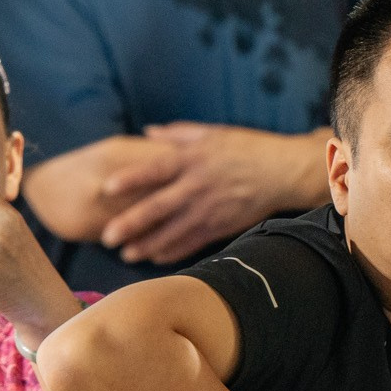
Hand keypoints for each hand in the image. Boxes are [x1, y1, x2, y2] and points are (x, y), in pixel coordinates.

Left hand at [98, 123, 328, 264]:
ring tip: (125, 255)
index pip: (155, 170)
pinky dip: (174, 252)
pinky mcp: (221, 227)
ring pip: (172, 232)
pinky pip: (192, 243)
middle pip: (158, 208)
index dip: (130, 179)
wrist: (284, 172)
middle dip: (131, 223)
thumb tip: (146, 131)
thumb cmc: (246, 148)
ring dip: (147, 245)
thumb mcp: (212, 133)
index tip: (106, 187)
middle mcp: (197, 186)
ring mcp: (209, 210)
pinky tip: (155, 259)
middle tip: (107, 237)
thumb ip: (177, 134)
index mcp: (192, 159)